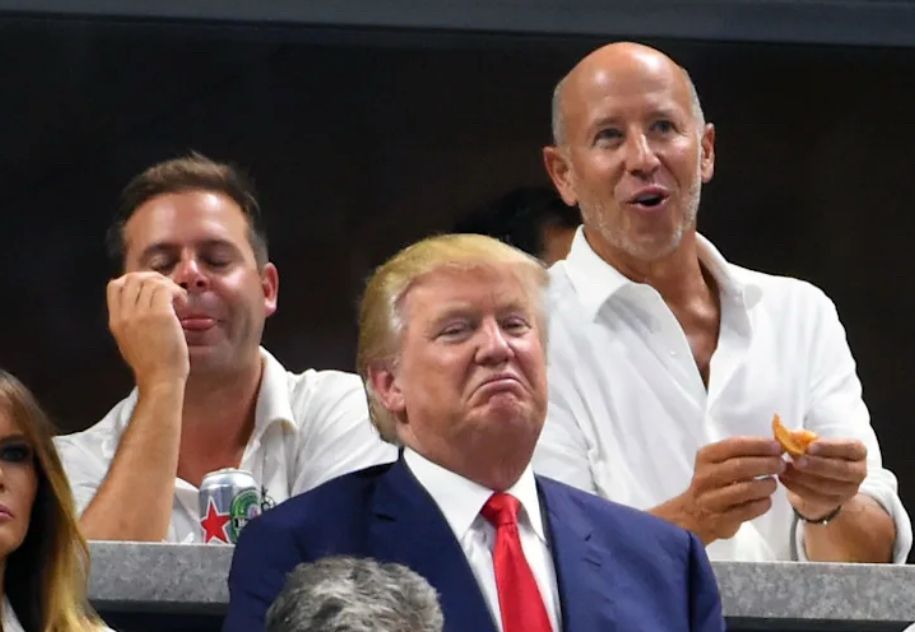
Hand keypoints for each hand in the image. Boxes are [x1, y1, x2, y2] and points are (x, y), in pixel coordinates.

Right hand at [107, 272, 189, 389]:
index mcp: (116, 321)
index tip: (151, 288)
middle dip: (153, 278)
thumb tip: (142, 302)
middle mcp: (126, 315)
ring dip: (169, 285)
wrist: (160, 380)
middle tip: (169, 290)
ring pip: (151, 281)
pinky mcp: (161, 316)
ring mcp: (142, 315)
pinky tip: (183, 304)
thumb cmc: (151, 365)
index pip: (115, 285)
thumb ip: (130, 321)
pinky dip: (177, 291)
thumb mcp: (129, 341)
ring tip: (179, 300)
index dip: (134, 280)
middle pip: (133, 278)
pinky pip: (166, 289)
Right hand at [666, 437, 784, 543]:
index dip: (759, 445)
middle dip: (766, 464)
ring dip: (766, 485)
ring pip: (745, 489)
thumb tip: (775, 447)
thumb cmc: (713, 483)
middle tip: (781, 465)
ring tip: (772, 483)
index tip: (777, 446)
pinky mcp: (722, 519)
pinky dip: (763, 503)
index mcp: (706, 456)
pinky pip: (749, 509)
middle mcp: (706, 476)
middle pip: (740, 466)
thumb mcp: (719, 463)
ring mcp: (712, 499)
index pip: (734, 445)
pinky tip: (766, 500)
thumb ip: (742, 454)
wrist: (695, 516)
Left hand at [779, 438, 866, 519]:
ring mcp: (849, 490)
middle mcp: (858, 471)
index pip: (849, 448)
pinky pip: (816, 497)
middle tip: (797, 461)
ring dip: (803, 477)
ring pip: (827, 486)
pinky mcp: (835, 503)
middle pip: (841, 469)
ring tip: (785, 469)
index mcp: (857, 451)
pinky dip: (797, 487)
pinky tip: (784, 478)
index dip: (830, 447)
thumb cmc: (818, 455)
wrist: (818, 479)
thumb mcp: (814, 443)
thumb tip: (792, 435)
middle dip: (817, 465)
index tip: (809, 447)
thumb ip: (804, 438)